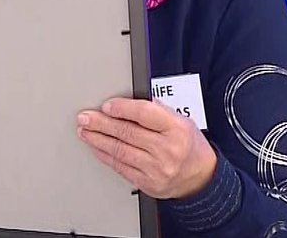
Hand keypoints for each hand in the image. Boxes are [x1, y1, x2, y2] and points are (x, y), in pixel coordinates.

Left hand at [76, 98, 216, 199]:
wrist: (201, 178)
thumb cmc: (190, 146)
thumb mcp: (182, 120)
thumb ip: (158, 111)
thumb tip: (128, 104)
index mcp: (177, 128)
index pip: (144, 114)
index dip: (121, 108)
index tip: (106, 106)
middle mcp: (167, 149)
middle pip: (127, 133)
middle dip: (101, 124)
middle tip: (85, 117)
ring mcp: (156, 168)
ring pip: (120, 150)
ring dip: (98, 139)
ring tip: (85, 131)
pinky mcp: (147, 183)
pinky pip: (121, 167)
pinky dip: (106, 156)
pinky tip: (97, 148)